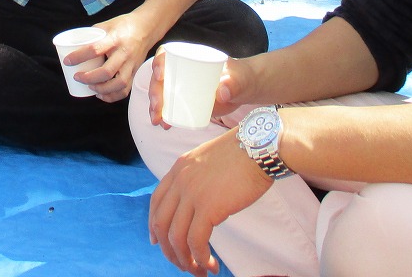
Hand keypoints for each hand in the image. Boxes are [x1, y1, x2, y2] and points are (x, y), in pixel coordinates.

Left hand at [66, 11, 152, 102]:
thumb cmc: (123, 25)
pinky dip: (112, 96)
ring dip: (102, 89)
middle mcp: (124, 53)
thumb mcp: (106, 25)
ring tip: (90, 87)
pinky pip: (125, 90)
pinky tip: (101, 94)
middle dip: (89, 78)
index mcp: (115, 39)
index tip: (67, 61)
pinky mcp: (135, 72)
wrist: (146, 27)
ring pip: (119, 84)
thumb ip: (92, 36)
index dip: (78, 57)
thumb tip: (74, 46)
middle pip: (107, 71)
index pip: (95, 49)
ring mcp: (131, 64)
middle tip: (77, 76)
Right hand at [148, 53, 256, 126]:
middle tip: (158, 108)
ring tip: (157, 120)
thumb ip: (234, 83)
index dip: (159, 62)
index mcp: (191, 57)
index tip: (161, 75)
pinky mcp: (185, 101)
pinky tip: (163, 125)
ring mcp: (181, 86)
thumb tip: (222, 92)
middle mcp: (181, 70)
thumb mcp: (240, 78)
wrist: (244, 90)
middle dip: (155, 92)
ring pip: (161, 93)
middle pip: (160, 77)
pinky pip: (169, 106)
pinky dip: (164, 116)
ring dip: (155, 106)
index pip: (168, 54)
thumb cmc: (242, 78)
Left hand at [148, 131, 271, 276]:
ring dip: (185, 260)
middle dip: (168, 249)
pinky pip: (196, 241)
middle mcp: (180, 181)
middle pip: (161, 223)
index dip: (153, 225)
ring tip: (199, 271)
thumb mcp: (207, 160)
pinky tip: (211, 264)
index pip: (156, 202)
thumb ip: (196, 178)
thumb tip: (196, 203)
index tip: (157, 241)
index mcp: (179, 169)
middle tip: (181, 264)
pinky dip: (201, 257)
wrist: (258, 147)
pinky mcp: (209, 206)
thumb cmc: (241, 154)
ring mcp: (192, 194)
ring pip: (176, 237)